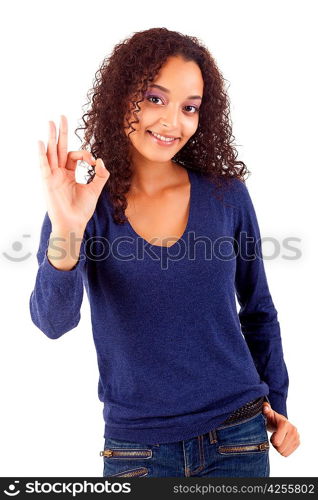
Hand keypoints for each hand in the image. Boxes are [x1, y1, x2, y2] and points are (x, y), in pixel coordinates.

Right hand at [38, 115, 109, 232]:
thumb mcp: (95, 190)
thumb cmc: (82, 210)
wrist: (74, 224)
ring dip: (51, 138)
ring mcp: (52, 176)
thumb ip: (101, 175)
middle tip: (61, 117)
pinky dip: (42, 155)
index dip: (85, 154)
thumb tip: (101, 160)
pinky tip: (41, 143)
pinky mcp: (48, 182)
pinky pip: (44, 166)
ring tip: (50, 123)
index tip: (93, 161)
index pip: (74, 155)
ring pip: (51, 153)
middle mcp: (59, 172)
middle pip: (59, 148)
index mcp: (69, 173)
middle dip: (61, 133)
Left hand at [262, 402, 299, 456]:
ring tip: (278, 439)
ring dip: (278, 448)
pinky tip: (282, 443)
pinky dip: (283, 450)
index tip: (272, 434)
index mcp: (285, 424)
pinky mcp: (298, 443)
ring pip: (283, 452)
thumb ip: (266, 410)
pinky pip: (287, 454)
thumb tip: (265, 407)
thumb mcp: (267, 414)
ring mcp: (297, 437)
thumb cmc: (271, 419)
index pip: (277, 441)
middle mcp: (293, 430)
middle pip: (280, 448)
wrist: (279, 422)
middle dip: (275, 444)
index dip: (272, 440)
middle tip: (275, 437)